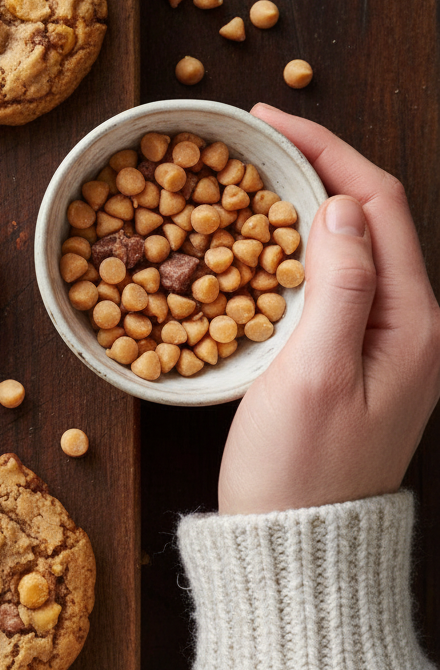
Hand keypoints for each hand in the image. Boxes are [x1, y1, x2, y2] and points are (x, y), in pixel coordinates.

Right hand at [218, 105, 439, 513]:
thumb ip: (338, 287)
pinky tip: (264, 242)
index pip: (377, 205)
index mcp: (414, 324)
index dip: (326, 150)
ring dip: (309, 203)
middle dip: (319, 165)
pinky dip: (300, 247)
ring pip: (354, 246)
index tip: (268, 121)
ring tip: (256, 176)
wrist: (294, 548)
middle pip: (373, 217)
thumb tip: (339, 207)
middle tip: (256, 138)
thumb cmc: (297, 471)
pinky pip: (337, 281)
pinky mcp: (354, 360)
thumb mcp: (313, 375)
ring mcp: (386, 345)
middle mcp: (412, 327)